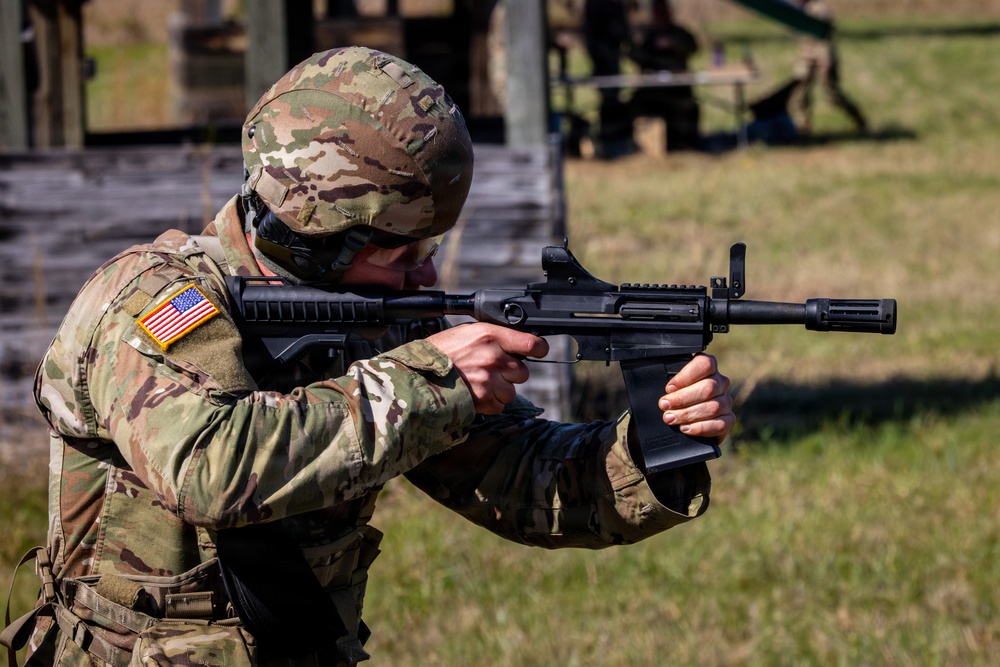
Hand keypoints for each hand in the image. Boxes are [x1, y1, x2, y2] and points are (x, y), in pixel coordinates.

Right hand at [426, 324, 549, 414]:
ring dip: (500, 391)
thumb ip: (491, 337)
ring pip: (512, 391)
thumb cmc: (438, 353)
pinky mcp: (485, 399)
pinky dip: (490, 404)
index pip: (531, 343)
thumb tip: (513, 343)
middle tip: (490, 372)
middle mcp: (493, 357)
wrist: (417, 375)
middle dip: (510, 374)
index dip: (539, 349)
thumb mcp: (465, 333)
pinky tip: (475, 395)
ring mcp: (490, 379)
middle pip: (522, 371)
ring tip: (479, 384)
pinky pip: (500, 406)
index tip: (538, 351)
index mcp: (489, 335)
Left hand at [658, 354, 733, 442]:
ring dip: (688, 414)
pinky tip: (685, 428)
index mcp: (708, 368)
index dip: (686, 376)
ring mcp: (726, 402)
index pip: (704, 364)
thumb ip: (670, 383)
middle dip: (682, 398)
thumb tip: (661, 386)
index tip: (669, 387)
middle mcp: (720, 383)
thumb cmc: (675, 400)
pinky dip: (699, 428)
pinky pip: (719, 424)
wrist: (685, 422)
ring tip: (670, 419)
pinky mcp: (728, 420)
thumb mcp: (670, 387)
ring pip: (712, 407)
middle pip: (707, 388)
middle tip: (665, 406)